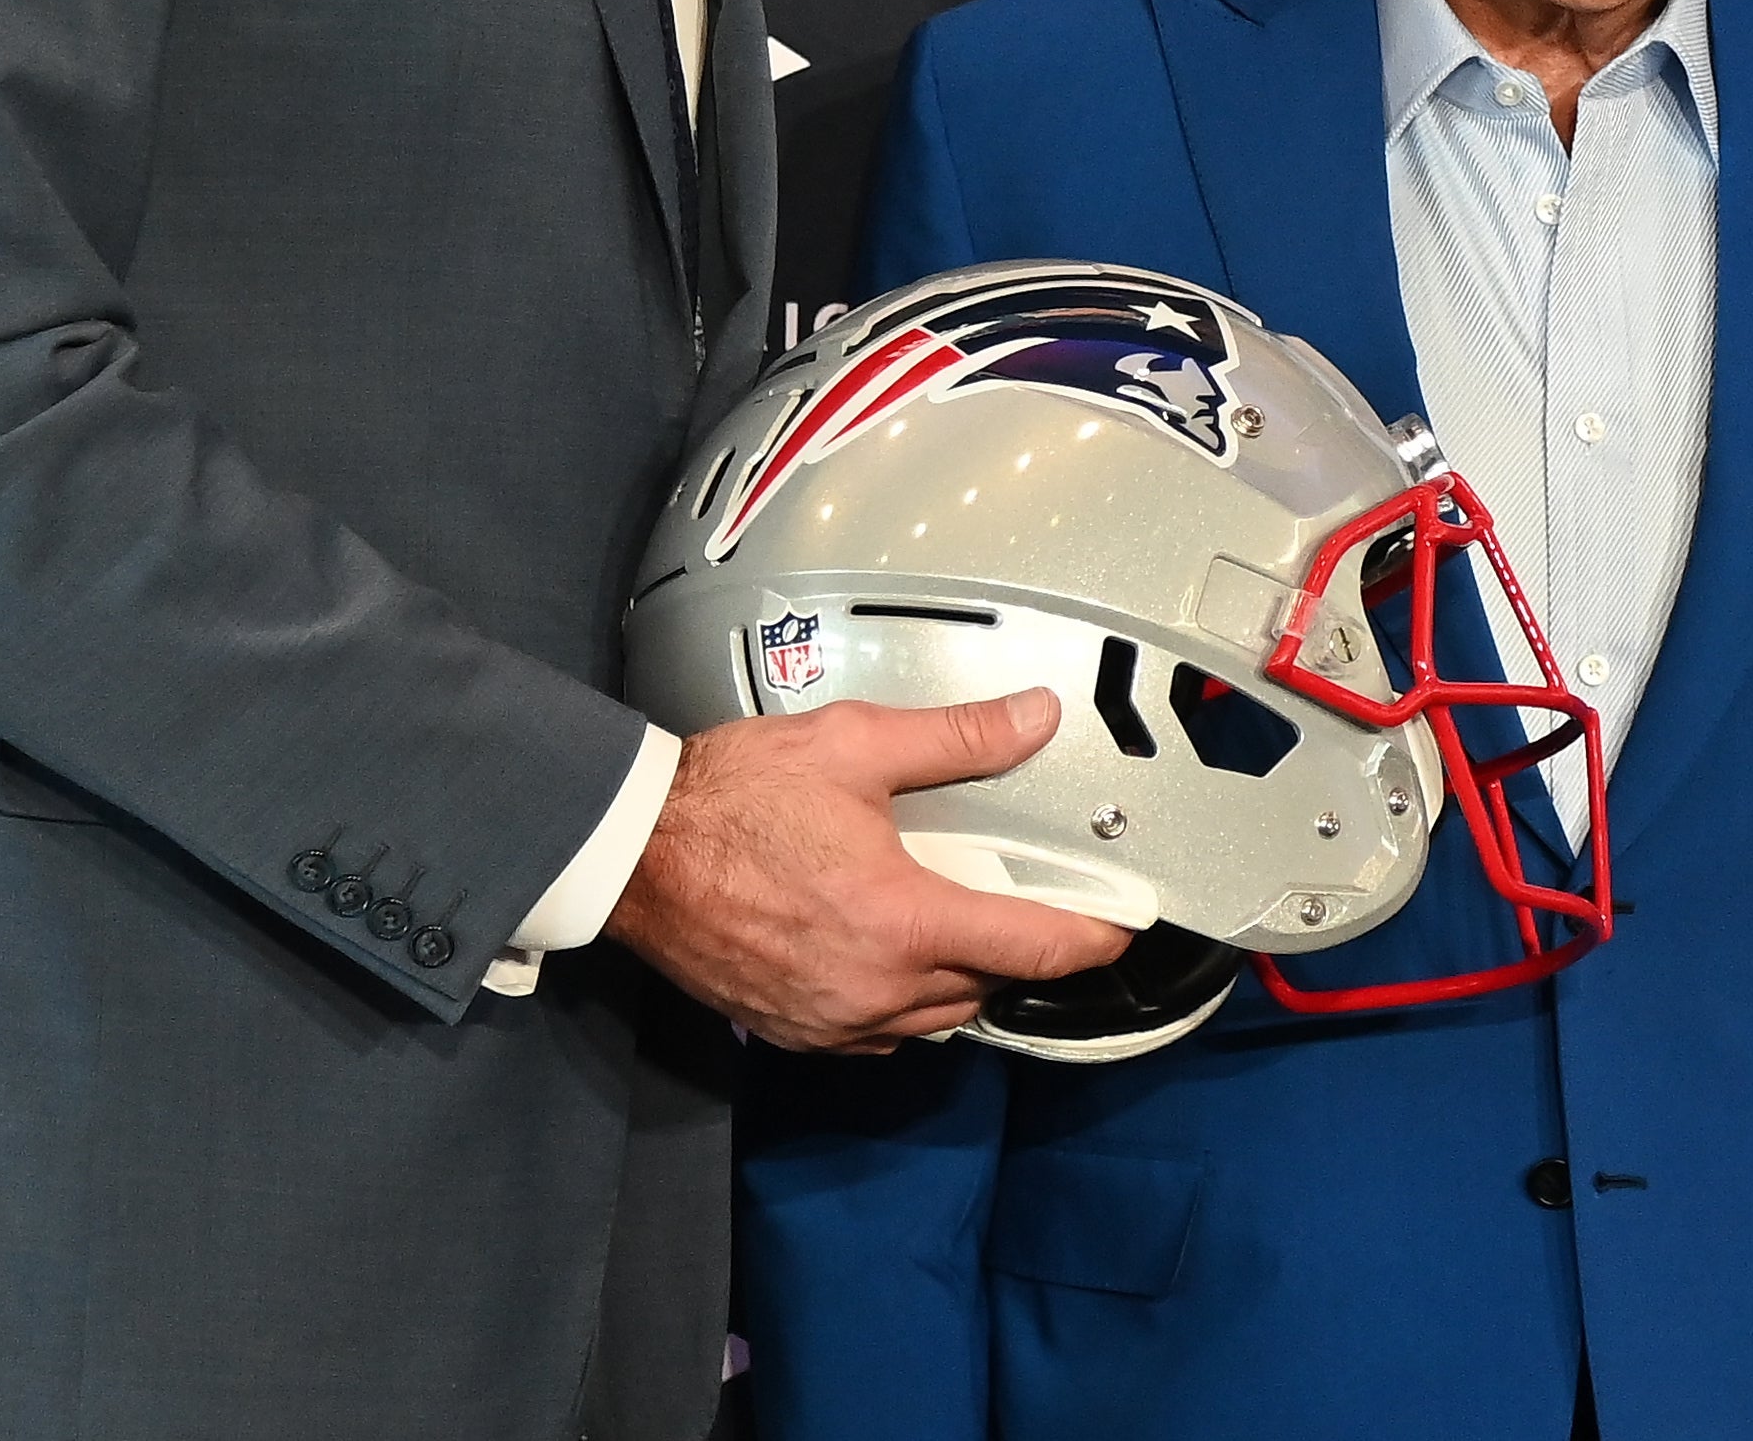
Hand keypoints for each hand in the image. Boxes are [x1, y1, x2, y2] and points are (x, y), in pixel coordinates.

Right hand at [607, 690, 1129, 1050]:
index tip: (1120, 929)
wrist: (632, 854)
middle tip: (1026, 903)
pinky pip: (881, 1032)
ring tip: (956, 921)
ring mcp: (833, 1019)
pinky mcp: (796, 1031)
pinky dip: (903, 1001)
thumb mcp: (852, 746)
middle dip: (1015, 950)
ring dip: (959, 978)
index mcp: (900, 921)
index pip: (1030, 947)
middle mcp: (874, 988)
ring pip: (936, 1017)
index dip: (1089, 939)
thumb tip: (1030, 719)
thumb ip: (954, 738)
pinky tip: (891, 954)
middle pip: (986, 987)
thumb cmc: (727, 802)